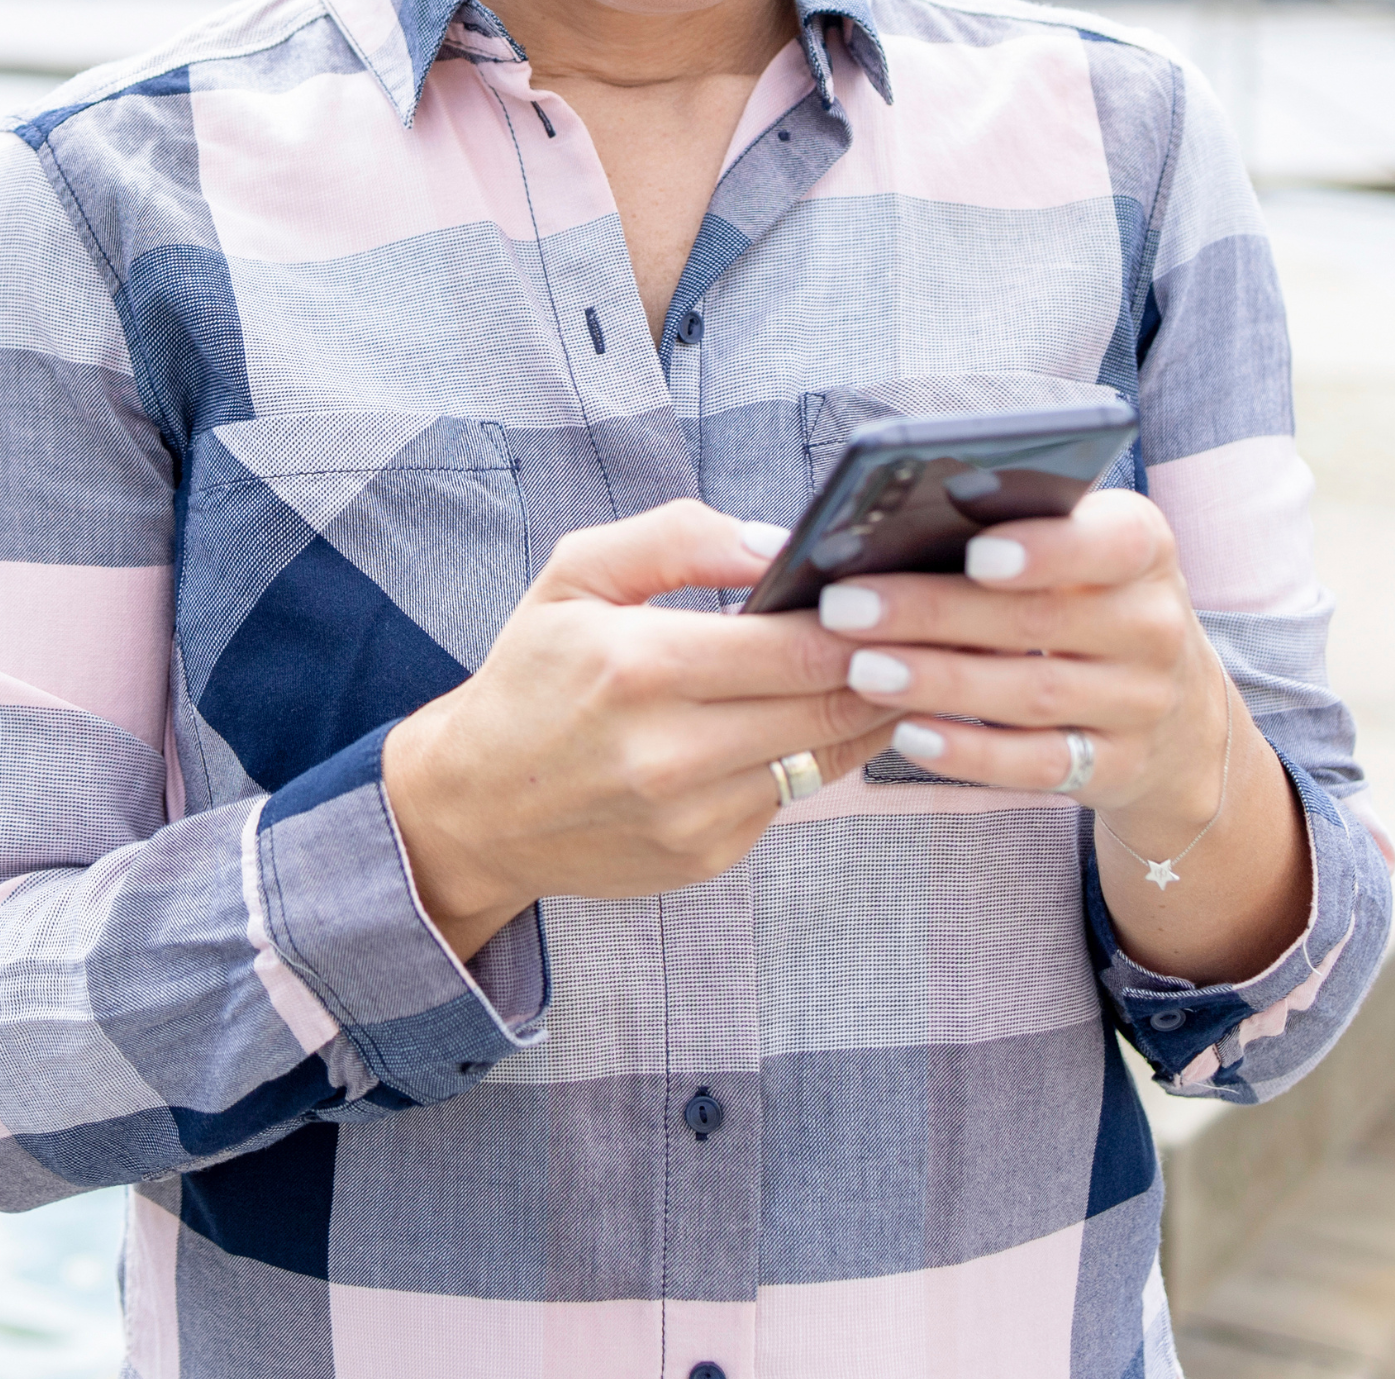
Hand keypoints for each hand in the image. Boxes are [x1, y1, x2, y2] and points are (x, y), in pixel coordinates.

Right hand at [383, 500, 897, 960]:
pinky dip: (814, 753)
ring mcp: (692, 816)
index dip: (863, 620)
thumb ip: (678, 538)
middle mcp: (670, 752)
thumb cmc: (532, 676)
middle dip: (885, 662)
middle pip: (830, 704)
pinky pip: (791, 796)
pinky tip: (815, 716)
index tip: (892, 592)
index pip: (799, 647)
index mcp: (640, 665)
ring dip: (867, 710)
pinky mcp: (705, 856)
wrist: (474, 806)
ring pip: (826, 756)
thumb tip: (777, 541)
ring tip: (888, 665)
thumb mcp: (576, 575)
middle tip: (920, 624)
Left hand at [824, 490, 1311, 981]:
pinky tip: (909, 735)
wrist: (1181, 714)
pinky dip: (971, 752)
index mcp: (1143, 549)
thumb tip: (897, 523)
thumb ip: (1014, 529)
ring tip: (861, 669)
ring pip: (1032, 694)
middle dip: (933, 612)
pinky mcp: (1116, 768)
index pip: (1110, 543)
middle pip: (1039, 620)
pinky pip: (1039, 765)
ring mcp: (1141, 704)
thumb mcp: (1081, 552)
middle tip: (846, 607)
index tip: (973, 554)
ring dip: (938, 682)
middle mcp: (1153, 625)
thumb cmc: (1091, 600)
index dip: (1044, 550)